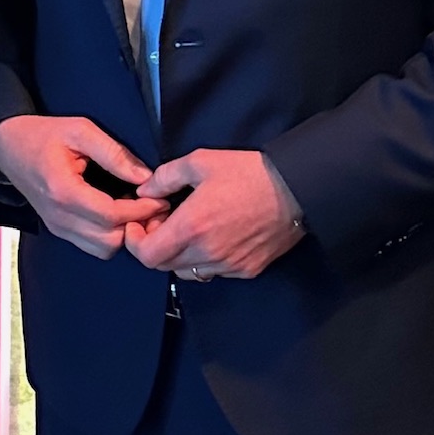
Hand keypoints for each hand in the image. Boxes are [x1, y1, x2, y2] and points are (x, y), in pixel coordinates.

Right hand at [0, 115, 166, 258]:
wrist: (8, 147)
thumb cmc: (43, 135)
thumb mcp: (80, 130)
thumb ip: (114, 153)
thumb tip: (145, 176)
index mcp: (63, 191)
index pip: (112, 215)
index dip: (142, 210)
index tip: (160, 198)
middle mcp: (59, 216)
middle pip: (110, 240)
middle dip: (136, 226)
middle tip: (151, 206)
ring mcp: (57, 226)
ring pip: (102, 249)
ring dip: (123, 234)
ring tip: (135, 210)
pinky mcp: (59, 229)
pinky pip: (91, 245)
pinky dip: (109, 236)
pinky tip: (117, 214)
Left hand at [124, 148, 305, 281]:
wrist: (297, 187)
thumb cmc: (248, 172)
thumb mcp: (200, 162)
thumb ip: (165, 177)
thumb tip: (144, 191)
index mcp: (192, 227)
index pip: (148, 256)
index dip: (136, 242)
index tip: (139, 224)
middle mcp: (208, 253)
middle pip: (164, 265)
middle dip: (155, 245)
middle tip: (163, 221)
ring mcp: (229, 265)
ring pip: (188, 271)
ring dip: (179, 255)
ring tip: (188, 230)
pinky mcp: (248, 270)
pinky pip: (214, 272)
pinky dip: (204, 259)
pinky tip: (212, 237)